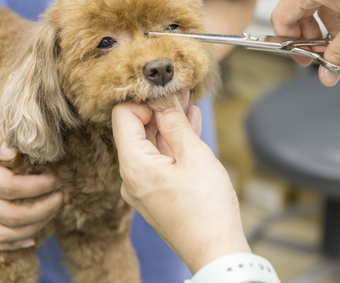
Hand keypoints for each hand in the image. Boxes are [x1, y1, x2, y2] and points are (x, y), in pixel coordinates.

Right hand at [0, 106, 62, 249]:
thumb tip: (12, 150)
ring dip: (32, 227)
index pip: (9, 187)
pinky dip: (11, 243)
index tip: (55, 178)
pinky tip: (31, 237)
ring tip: (52, 211)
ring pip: (1, 234)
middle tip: (60, 195)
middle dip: (42, 209)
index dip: (36, 186)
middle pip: (10, 216)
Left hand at [112, 100, 249, 273]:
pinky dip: (174, 143)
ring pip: (151, 145)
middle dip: (159, 108)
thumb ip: (175, 123)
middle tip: (181, 89)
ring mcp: (143, 187)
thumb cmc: (207, 207)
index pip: (123, 116)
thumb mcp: (194, 155)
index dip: (145, 100)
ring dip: (169, 123)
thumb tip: (163, 98)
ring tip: (188, 101)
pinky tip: (190, 124)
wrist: (216, 250)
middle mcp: (131, 176)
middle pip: (136, 130)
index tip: (168, 92)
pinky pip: (161, 160)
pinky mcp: (157, 194)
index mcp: (133, 165)